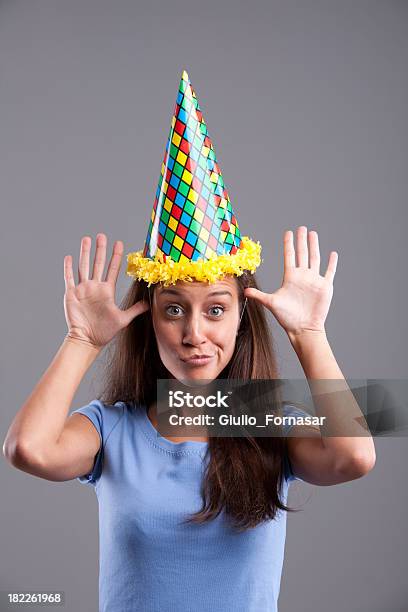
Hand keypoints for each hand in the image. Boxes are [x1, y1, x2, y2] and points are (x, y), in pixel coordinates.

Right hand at [63, 233, 148, 348]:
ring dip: (85, 253)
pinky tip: (69, 257)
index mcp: (107, 290)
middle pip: (98, 264)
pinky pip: (69, 278)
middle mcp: (95, 287)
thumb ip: (135, 310)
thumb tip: (149, 303)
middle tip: (102, 235)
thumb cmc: (105, 331)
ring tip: (86, 240)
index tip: (119, 243)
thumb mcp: (123, 319)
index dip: (116, 256)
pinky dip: (68, 268)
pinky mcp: (72, 294)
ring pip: (83, 267)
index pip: (112, 269)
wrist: (88, 339)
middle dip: (100, 250)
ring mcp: (83, 289)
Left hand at [244, 226, 337, 338]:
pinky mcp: (325, 287)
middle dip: (302, 241)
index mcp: (290, 277)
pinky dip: (332, 263)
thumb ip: (258, 295)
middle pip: (302, 254)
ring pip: (315, 259)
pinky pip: (329, 272)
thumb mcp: (271, 303)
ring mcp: (314, 280)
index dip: (289, 244)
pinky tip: (332, 254)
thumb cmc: (287, 317)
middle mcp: (302, 276)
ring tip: (313, 234)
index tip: (288, 232)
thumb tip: (244, 291)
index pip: (289, 256)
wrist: (303, 328)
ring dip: (314, 246)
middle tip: (302, 228)